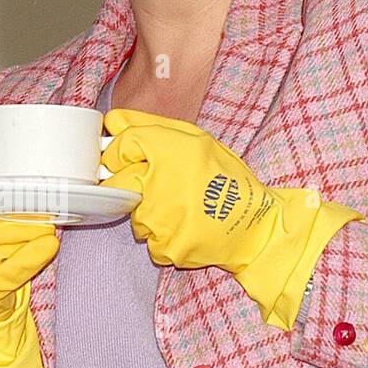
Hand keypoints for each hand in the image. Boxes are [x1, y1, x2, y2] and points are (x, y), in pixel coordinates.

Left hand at [102, 108, 362, 328]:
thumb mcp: (196, 139)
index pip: (122, 146)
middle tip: (163, 187)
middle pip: (119, 183)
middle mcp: (157, 183)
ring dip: (150, 212)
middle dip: (134, 185)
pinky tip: (185, 227)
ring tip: (181, 208)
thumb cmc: (227, 178)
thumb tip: (112, 121)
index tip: (129, 158)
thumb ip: (150, 126)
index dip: (122, 152)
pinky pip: (150, 240)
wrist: (255, 224)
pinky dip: (164, 235)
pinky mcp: (165, 246)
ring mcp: (158, 219)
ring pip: (134, 214)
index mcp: (167, 150)